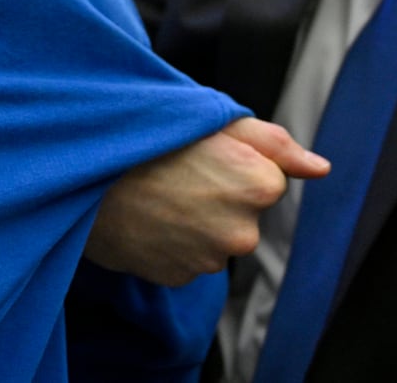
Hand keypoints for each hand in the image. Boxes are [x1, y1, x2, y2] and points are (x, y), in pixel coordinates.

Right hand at [85, 117, 330, 285]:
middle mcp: (241, 230)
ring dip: (193, 221)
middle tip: (172, 174)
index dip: (231, 163)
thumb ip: (273, 142)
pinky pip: (185, 258)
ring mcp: (208, 259)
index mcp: (257, 185)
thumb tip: (319, 168)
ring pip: (213, 238)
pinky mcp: (177, 277)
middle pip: (241, 213)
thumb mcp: (209, 120)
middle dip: (216, 196)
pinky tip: (145, 218)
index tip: (196, 154)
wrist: (77, 169)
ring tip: (153, 195)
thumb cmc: (140, 136)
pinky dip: (170, 242)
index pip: (265, 179)